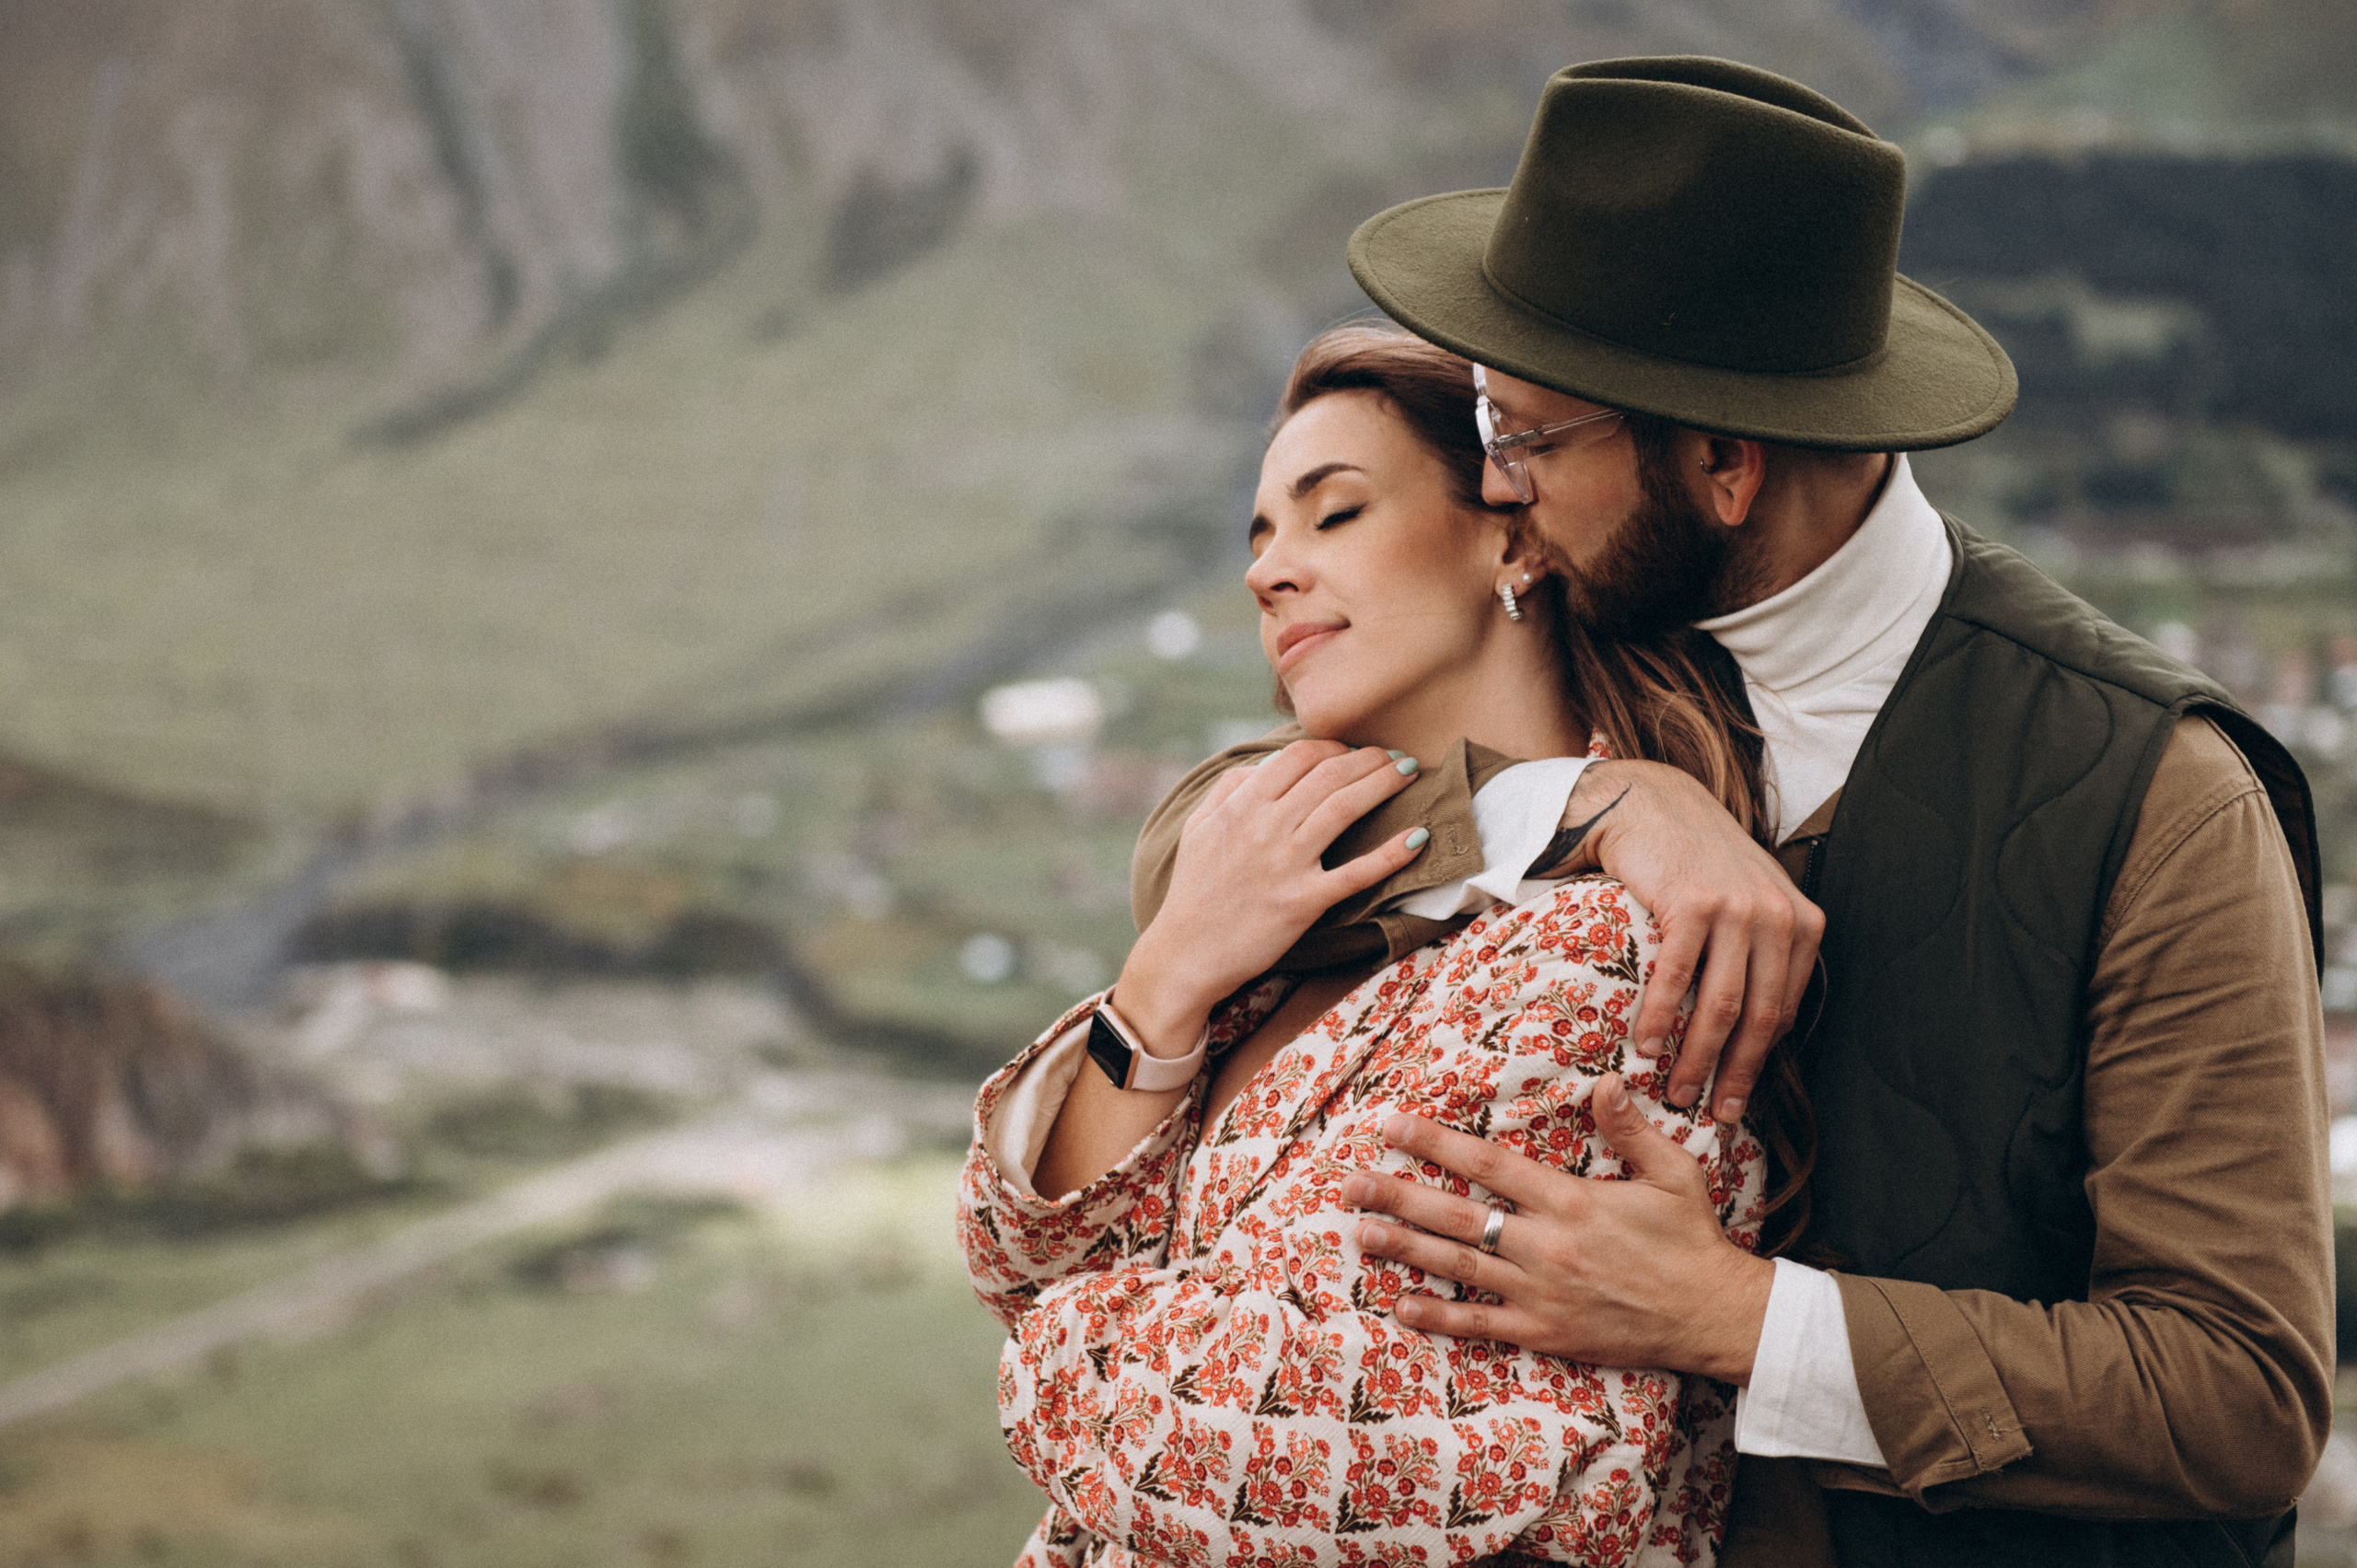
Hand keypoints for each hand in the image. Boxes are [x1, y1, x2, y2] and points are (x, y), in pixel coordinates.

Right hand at [1114, 739, 1427, 1052]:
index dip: (1334, 747)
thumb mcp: (1198, 828)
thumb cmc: (1194, 891)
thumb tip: (1264, 765)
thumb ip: (1228, 789)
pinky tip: (1417, 836)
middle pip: (1329, 775)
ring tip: (1409, 774)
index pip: (1298, 757)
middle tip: (1396, 757)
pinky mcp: (1303, 903)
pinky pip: (1356, 873)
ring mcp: (1286, 865)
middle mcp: (1265, 827)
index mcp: (1241, 806)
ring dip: (1383, 784)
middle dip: (1370, 758)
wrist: (1187, 953)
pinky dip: (1390, 853)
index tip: (1354, 752)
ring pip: (1344, 808)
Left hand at [1339, 1074, 1772, 1382]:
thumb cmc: (1692, 1238)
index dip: (1436, 1143)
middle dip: (1398, 1196)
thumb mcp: (1672, 1171)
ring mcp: (1541, 1294)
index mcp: (1571, 1200)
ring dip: (1404, 1249)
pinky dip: (1440, 1316)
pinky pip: (1481, 1325)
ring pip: (1459, 1267)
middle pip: (1457, 1216)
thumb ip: (1630, 1128)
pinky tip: (1402, 1306)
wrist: (1715, 1316)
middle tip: (1349, 1183)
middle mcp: (1546, 1246)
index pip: (1489, 1165)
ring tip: (1359, 1233)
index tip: (1393, 1125)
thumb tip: (1602, 1082)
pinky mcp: (1546, 1333)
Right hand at [1541, 760, 1821, 1118]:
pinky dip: (1659, 1018)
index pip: (1783, 1011)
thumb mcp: (1750, 902)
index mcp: (1800, 923)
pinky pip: (1677, 976)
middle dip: (1733, 1073)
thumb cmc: (1698, 863)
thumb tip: (1760, 1032)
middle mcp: (1777, 916)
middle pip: (1758, 1017)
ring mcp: (1737, 907)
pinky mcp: (1693, 902)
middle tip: (1711, 1112)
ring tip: (1675, 1090)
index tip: (1735, 1100)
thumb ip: (1763, 955)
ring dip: (1696, 1057)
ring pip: (1722, 1004)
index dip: (1758, 1064)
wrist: (1653, 804)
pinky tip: (1644, 1045)